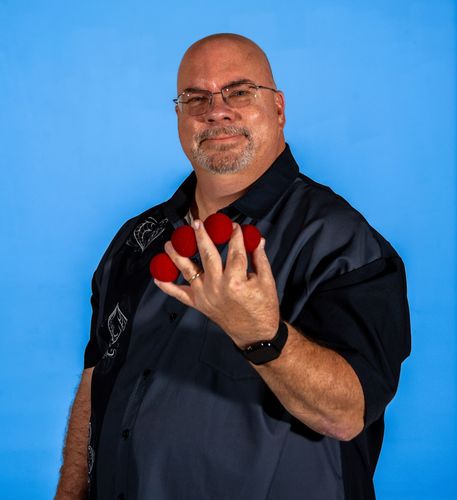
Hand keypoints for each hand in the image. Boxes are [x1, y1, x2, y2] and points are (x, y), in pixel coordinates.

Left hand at [154, 220, 279, 347]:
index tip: (233, 225)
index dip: (235, 236)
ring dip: (177, 255)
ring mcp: (205, 296)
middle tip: (196, 223)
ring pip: (188, 270)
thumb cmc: (262, 308)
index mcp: (236, 281)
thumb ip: (260, 258)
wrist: (255, 334)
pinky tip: (157, 276)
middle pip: (207, 255)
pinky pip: (178, 294)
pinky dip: (166, 286)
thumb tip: (257, 238)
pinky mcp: (198, 304)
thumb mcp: (267, 281)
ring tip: (170, 243)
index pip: (235, 251)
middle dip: (201, 236)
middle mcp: (217, 287)